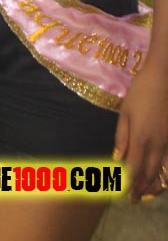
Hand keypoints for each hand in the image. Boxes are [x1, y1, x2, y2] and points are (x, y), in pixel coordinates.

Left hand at [113, 56, 167, 201]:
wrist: (164, 80)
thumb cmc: (141, 92)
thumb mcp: (125, 112)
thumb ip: (122, 137)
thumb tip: (117, 159)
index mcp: (141, 138)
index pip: (134, 169)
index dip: (127, 184)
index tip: (121, 194)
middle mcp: (157, 145)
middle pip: (150, 174)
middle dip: (140, 188)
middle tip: (132, 199)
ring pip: (163, 172)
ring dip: (154, 185)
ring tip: (145, 194)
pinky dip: (165, 174)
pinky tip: (160, 176)